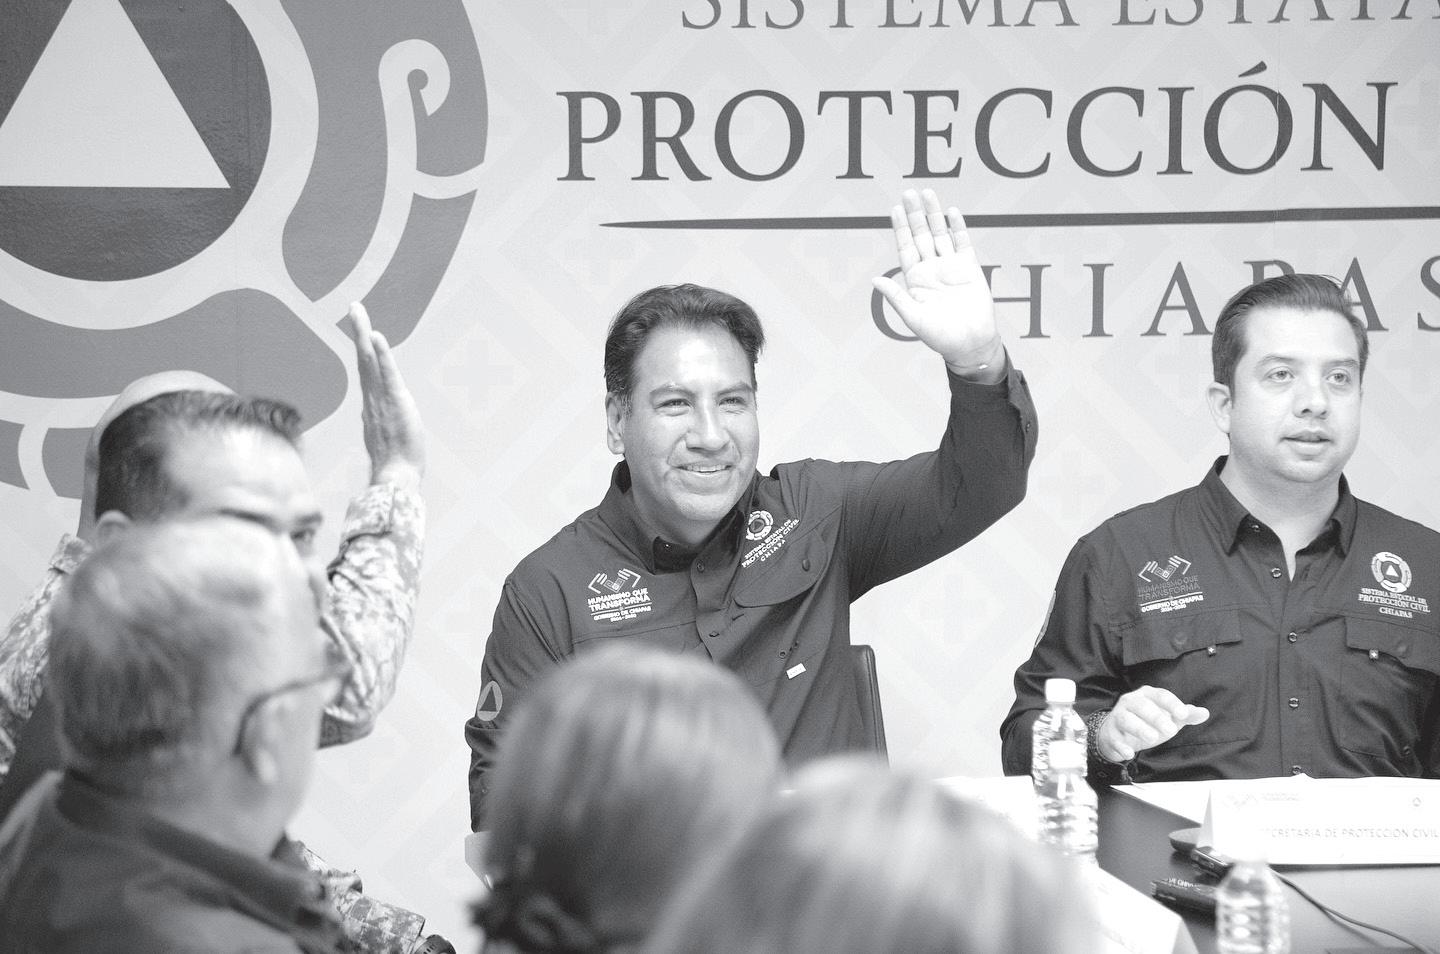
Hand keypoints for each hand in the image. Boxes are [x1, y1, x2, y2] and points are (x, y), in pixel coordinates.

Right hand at [343, 302, 424, 492]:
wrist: (396, 477)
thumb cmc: (395, 463)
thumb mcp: (385, 438)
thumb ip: (379, 423)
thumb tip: (372, 418)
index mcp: (372, 405)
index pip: (367, 371)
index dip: (364, 349)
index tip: (362, 331)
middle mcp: (372, 398)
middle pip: (363, 359)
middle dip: (358, 331)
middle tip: (353, 307)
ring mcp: (381, 399)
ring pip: (370, 360)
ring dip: (364, 333)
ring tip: (357, 311)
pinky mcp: (395, 402)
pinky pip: (387, 373)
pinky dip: (381, 354)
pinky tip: (376, 336)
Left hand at [871, 188, 1003, 382]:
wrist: (970, 344)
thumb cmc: (940, 336)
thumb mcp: (913, 317)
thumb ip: (896, 297)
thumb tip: (875, 280)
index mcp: (915, 279)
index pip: (905, 247)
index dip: (900, 228)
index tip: (895, 208)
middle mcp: (931, 269)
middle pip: (921, 235)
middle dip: (915, 214)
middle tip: (909, 192)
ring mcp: (950, 266)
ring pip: (941, 234)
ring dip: (934, 214)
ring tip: (928, 193)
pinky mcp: (969, 268)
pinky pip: (963, 243)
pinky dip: (958, 227)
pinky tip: (952, 212)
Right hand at [1096, 686, 1209, 762]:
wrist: (1117, 734)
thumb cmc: (1146, 722)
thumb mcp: (1168, 718)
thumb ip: (1185, 716)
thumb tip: (1204, 712)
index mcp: (1147, 695)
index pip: (1161, 695)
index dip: (1172, 704)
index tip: (1183, 715)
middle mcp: (1130, 701)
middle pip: (1142, 706)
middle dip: (1156, 717)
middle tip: (1171, 731)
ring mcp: (1118, 716)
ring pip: (1126, 719)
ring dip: (1139, 728)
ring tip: (1152, 738)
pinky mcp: (1110, 733)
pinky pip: (1114, 738)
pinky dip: (1121, 746)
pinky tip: (1129, 753)